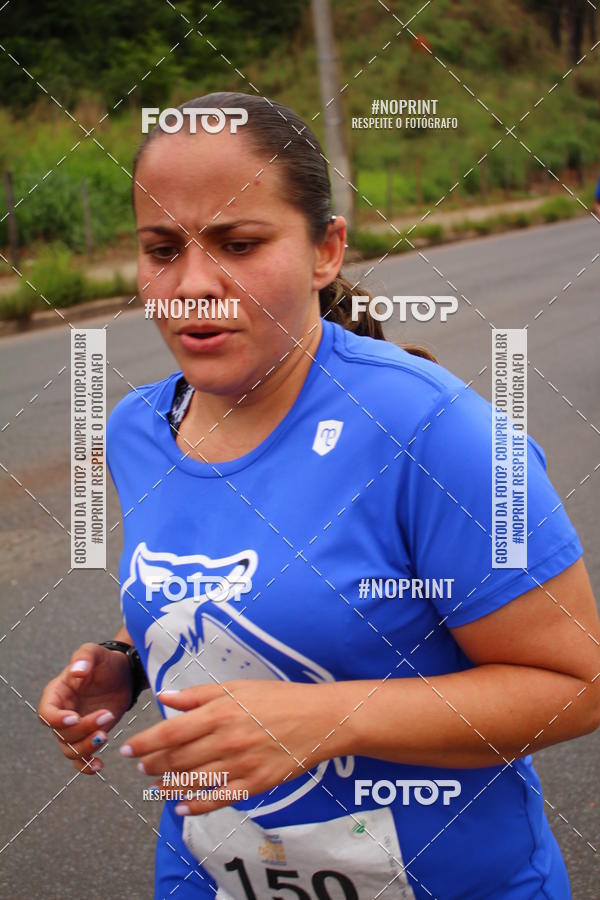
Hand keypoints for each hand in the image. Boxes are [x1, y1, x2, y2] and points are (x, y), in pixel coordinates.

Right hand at [38, 642, 132, 773]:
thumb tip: (77, 671)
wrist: (123, 674)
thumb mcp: (95, 652)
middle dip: (84, 729)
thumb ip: (84, 657)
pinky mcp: (88, 737)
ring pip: (70, 750)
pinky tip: (99, 766)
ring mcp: (75, 728)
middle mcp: (62, 714)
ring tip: (106, 735)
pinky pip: (80, 759)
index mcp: (57, 694)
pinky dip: (86, 766)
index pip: (46, 713)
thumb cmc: (105, 662)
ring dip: (87, 747)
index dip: (56, 719)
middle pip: (62, 734)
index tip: (75, 717)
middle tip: (107, 715)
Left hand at [120, 679, 348, 814]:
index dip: (144, 744)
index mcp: (220, 713)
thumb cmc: (278, 698)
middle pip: (177, 760)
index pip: (170, 733)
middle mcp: (227, 741)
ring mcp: (241, 766)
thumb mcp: (238, 687)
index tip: (128, 749)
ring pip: (192, 783)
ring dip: (168, 786)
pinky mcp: (255, 785)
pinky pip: (218, 800)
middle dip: (152, 765)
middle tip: (139, 768)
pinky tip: (181, 807)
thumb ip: (199, 695)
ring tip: (155, 786)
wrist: (320, 719)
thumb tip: (166, 698)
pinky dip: (195, 806)